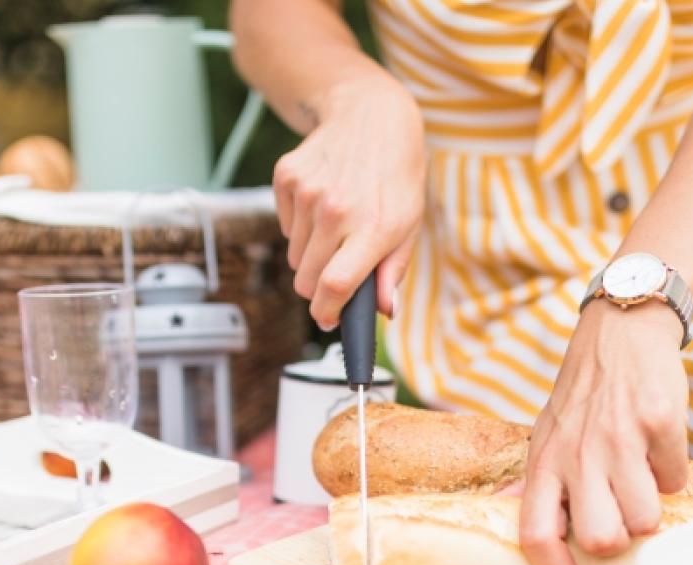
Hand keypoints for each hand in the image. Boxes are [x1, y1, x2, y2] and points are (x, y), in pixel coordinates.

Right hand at [273, 79, 425, 329]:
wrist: (371, 117)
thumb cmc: (395, 177)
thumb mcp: (408, 224)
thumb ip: (393, 271)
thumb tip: (382, 311)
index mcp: (371, 227)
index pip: (334, 287)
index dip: (326, 313)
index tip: (328, 319)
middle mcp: (335, 210)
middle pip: (306, 279)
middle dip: (319, 287)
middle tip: (338, 270)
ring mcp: (307, 192)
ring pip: (295, 255)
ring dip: (312, 253)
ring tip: (337, 225)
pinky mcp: (286, 177)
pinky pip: (284, 226)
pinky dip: (299, 226)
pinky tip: (322, 202)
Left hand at [519, 300, 690, 564]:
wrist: (621, 333)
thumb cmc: (583, 396)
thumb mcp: (545, 434)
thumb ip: (533, 479)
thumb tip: (503, 510)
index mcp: (543, 464)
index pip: (537, 536)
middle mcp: (576, 455)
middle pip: (602, 539)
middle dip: (621, 539)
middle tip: (622, 512)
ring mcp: (618, 439)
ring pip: (647, 518)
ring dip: (652, 505)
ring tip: (641, 474)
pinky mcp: (659, 423)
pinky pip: (677, 478)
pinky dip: (674, 470)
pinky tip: (659, 445)